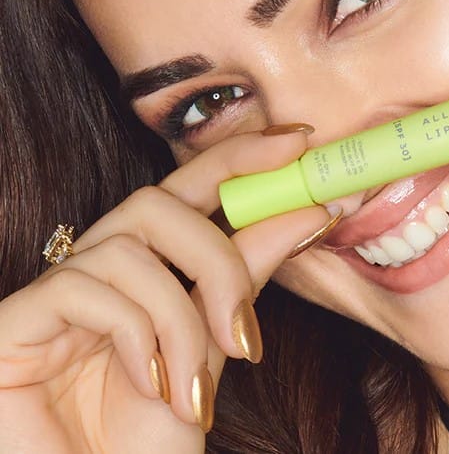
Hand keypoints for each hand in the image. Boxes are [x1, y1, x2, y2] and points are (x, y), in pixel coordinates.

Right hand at [0, 128, 330, 452]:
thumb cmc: (148, 442)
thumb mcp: (214, 348)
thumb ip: (248, 275)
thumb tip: (305, 209)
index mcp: (143, 271)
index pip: (188, 189)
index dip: (238, 156)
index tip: (298, 140)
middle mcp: (97, 269)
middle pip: (159, 201)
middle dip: (217, 259)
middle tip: (247, 332)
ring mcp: (52, 294)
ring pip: (129, 243)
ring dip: (179, 319)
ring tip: (191, 390)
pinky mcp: (13, 322)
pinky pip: (81, 284)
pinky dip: (132, 332)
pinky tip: (147, 383)